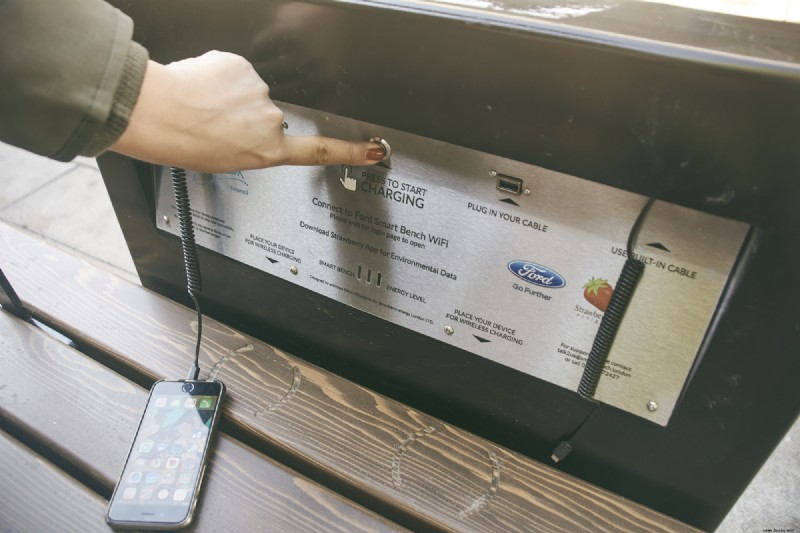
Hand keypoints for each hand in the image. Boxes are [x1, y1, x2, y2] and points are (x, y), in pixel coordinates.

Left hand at [112, 51, 383, 172]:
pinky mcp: (243, 65)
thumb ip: (249, 145)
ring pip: (249, 90)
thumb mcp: (225, 160)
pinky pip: (235, 69)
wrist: (157, 114)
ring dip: (230, 94)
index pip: (319, 150)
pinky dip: (219, 75)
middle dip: (245, 115)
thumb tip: (246, 127)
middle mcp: (271, 121)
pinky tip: (202, 87)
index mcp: (268, 150)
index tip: (374, 151)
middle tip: (215, 123)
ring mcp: (259, 91)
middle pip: (269, 114)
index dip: (350, 151)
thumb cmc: (184, 143)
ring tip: (203, 106)